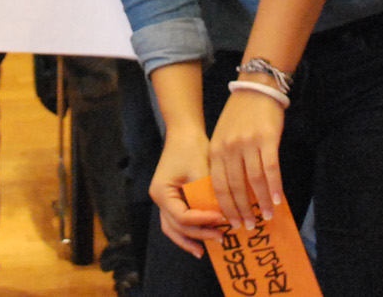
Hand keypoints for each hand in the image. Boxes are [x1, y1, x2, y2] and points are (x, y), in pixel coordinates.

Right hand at [151, 128, 226, 256]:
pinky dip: (187, 230)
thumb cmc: (192, 147)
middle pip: (176, 226)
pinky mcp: (172, 197)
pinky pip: (177, 219)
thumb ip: (208, 195)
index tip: (222, 219)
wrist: (184, 131)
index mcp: (162, 192)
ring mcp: (164, 199)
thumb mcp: (200, 170)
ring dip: (188, 239)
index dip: (202, 221)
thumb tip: (222, 217)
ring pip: (173, 227)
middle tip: (220, 238)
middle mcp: (159, 198)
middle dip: (198, 234)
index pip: (182, 216)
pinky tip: (200, 237)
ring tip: (203, 250)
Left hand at [209, 84, 285, 228]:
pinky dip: (274, 186)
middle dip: (242, 210)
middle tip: (249, 226)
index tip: (231, 223)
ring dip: (261, 202)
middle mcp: (229, 149)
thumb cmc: (239, 115)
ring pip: (254, 181)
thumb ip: (224, 160)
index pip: (218, 186)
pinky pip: (271, 168)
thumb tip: (233, 191)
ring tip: (267, 216)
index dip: (225, 207)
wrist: (255, 88)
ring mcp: (248, 144)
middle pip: (235, 187)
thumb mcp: (223, 136)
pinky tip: (278, 199)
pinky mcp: (266, 139)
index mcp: (216, 150)